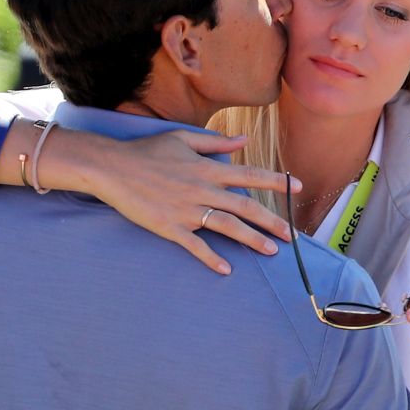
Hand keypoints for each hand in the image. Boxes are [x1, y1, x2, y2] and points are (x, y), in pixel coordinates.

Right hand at [93, 130, 300, 274]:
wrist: (112, 169)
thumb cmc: (146, 151)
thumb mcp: (182, 139)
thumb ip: (215, 143)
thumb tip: (243, 140)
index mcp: (207, 168)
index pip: (250, 175)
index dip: (276, 181)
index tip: (297, 188)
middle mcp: (202, 189)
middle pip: (245, 207)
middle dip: (272, 221)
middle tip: (291, 235)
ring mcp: (187, 210)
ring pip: (227, 227)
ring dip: (251, 240)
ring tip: (270, 251)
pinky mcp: (170, 227)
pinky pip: (195, 246)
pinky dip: (211, 258)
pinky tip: (227, 270)